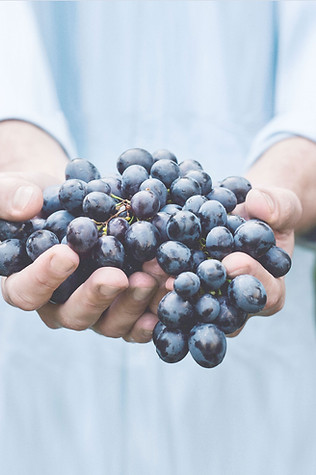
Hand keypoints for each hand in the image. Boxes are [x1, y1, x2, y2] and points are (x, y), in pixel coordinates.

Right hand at [0, 172, 161, 342]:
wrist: (72, 201)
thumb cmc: (37, 198)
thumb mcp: (14, 188)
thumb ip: (9, 195)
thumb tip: (26, 204)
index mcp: (26, 282)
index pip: (26, 291)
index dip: (44, 278)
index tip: (67, 254)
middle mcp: (59, 304)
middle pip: (73, 315)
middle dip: (97, 297)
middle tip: (117, 277)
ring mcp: (94, 308)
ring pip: (109, 322)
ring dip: (133, 303)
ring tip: (154, 275)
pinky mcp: (121, 306)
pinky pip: (137, 321)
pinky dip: (155, 311)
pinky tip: (171, 293)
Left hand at [164, 186, 301, 336]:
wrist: (241, 215)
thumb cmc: (266, 214)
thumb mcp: (281, 205)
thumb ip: (278, 206)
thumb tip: (258, 203)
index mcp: (268, 290)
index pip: (265, 294)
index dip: (250, 278)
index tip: (232, 261)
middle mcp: (236, 306)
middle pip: (221, 311)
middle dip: (199, 293)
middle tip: (178, 279)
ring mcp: (208, 303)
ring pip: (190, 308)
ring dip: (168, 291)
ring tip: (150, 270)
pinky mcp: (184, 293)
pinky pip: (169, 295)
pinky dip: (152, 282)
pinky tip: (136, 267)